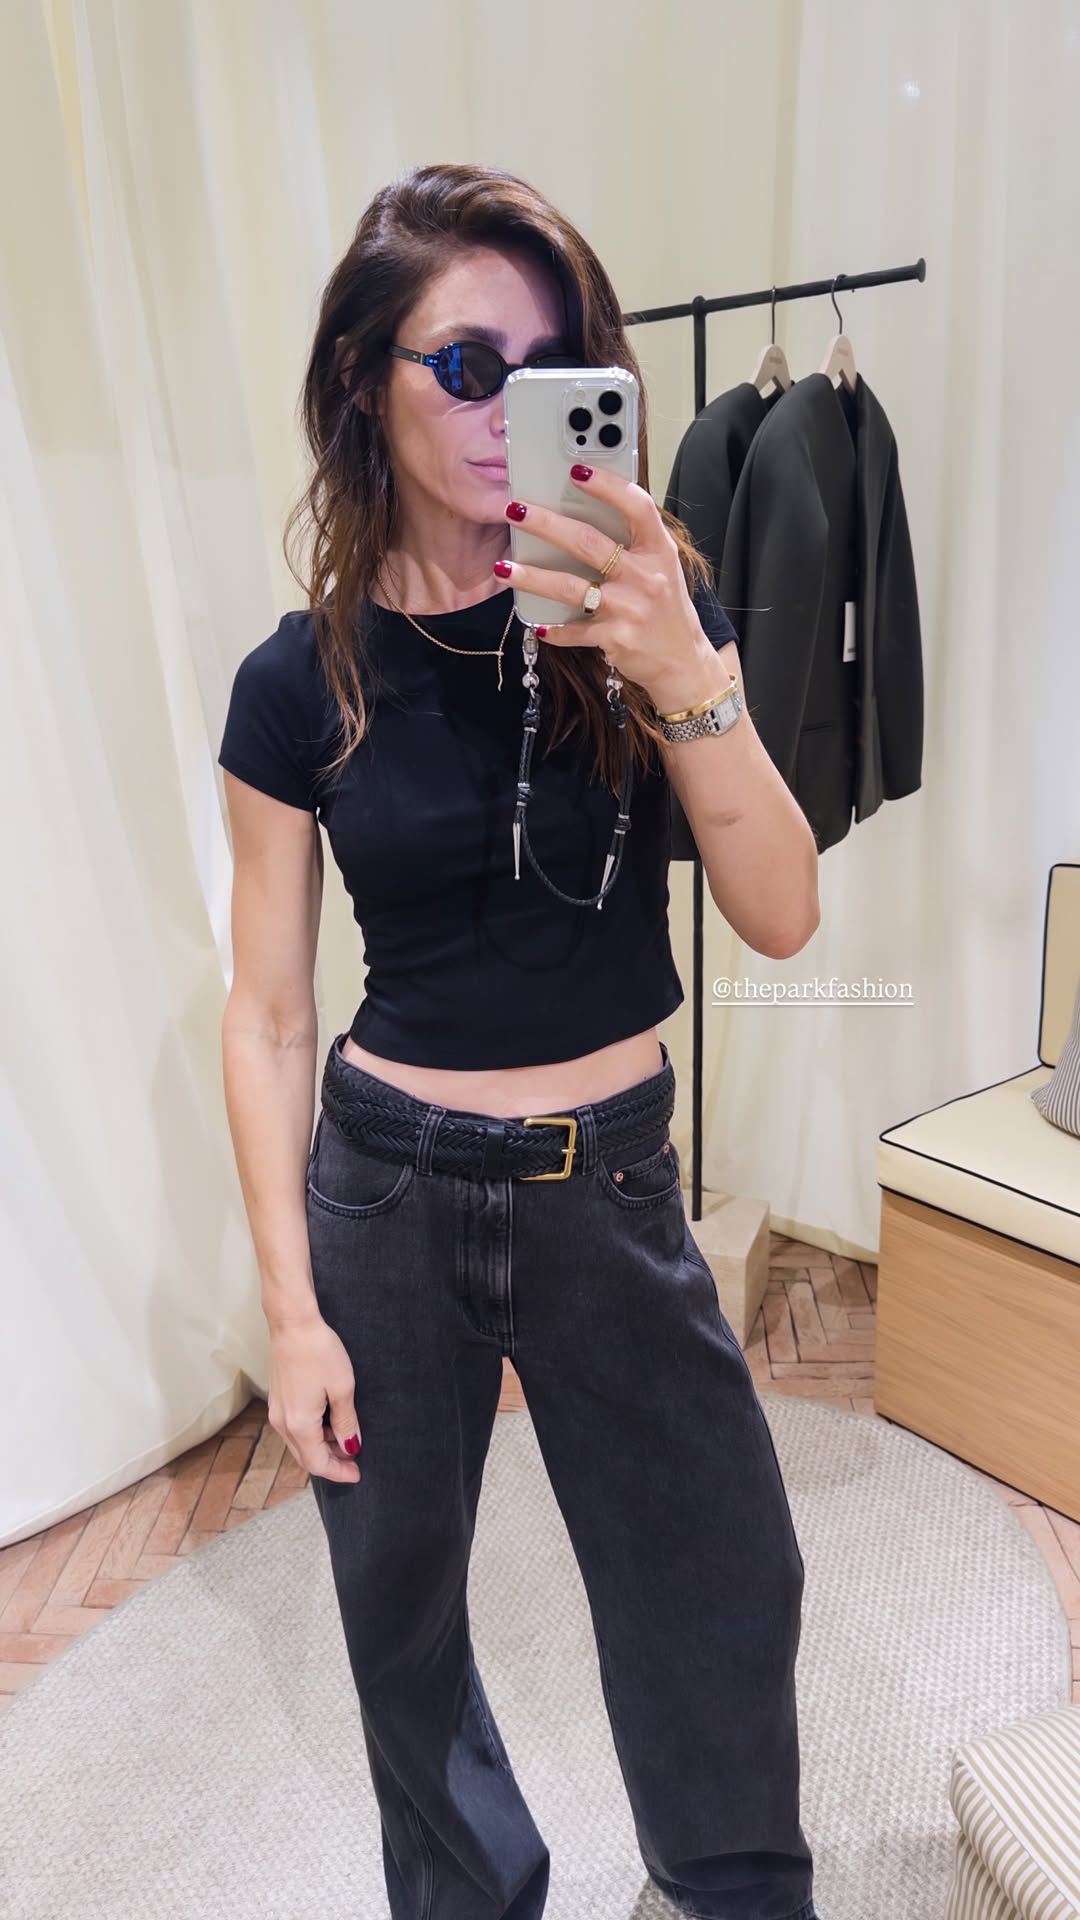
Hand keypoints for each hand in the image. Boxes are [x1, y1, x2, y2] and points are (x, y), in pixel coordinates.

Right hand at [267, 1312, 361, 1484]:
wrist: (293, 1323)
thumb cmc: (318, 1351)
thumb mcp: (342, 1388)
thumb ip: (346, 1422)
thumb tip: (350, 1446)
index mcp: (298, 1425)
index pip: (318, 1463)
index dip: (339, 1472)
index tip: (358, 1473)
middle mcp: (282, 1422)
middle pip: (306, 1457)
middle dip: (331, 1462)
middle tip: (355, 1460)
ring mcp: (277, 1410)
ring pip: (299, 1443)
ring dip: (321, 1446)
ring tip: (346, 1438)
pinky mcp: (278, 1399)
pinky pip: (294, 1427)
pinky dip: (312, 1432)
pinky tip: (329, 1421)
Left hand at [496, 464, 720, 711]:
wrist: (682, 661)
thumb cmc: (665, 607)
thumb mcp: (661, 568)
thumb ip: (633, 542)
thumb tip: (584, 511)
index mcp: (658, 550)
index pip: (636, 507)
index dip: (607, 486)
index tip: (576, 471)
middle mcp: (645, 576)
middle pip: (588, 542)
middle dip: (545, 524)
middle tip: (515, 510)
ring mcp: (629, 608)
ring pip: (570, 587)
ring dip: (532, 577)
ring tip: (503, 568)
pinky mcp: (615, 638)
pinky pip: (574, 630)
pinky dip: (553, 629)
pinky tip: (536, 624)